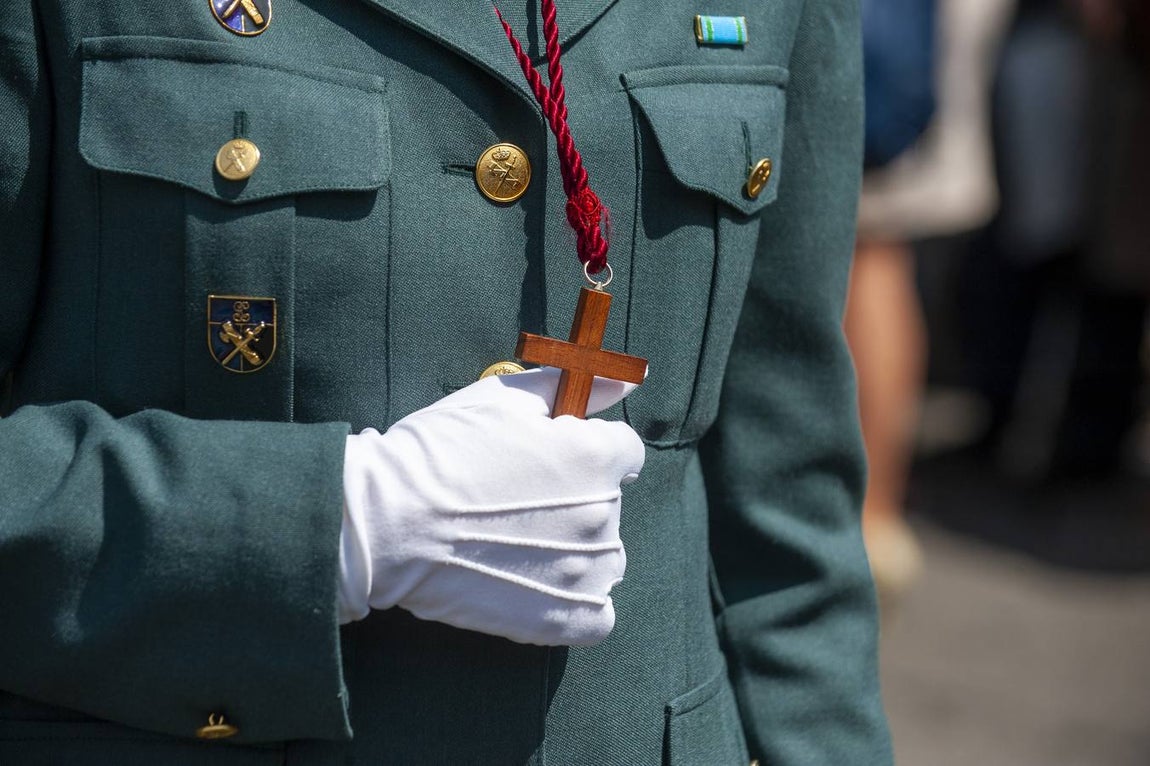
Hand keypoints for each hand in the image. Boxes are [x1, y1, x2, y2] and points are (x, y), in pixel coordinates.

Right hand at [340, 368, 644, 645]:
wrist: (386, 522)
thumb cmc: (438, 451)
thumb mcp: (504, 399)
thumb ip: (574, 386)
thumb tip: (626, 381)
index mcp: (595, 457)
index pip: (624, 452)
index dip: (585, 453)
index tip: (547, 463)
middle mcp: (603, 513)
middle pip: (609, 504)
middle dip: (575, 500)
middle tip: (514, 503)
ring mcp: (586, 571)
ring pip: (605, 558)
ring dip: (575, 551)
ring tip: (518, 546)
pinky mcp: (566, 619)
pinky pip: (597, 615)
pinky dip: (575, 605)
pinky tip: (533, 586)